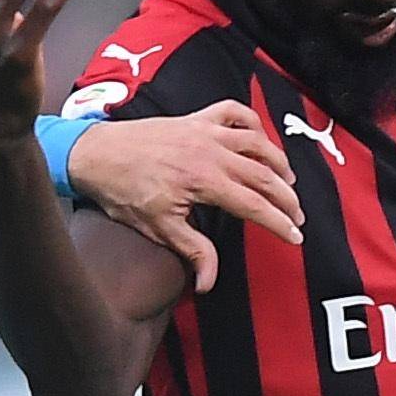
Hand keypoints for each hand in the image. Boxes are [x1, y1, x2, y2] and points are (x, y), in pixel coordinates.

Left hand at [69, 105, 301, 295]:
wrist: (96, 154)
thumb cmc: (124, 192)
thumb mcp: (158, 227)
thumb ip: (192, 251)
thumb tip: (209, 284)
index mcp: (206, 182)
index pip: (254, 206)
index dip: (278, 223)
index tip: (295, 237)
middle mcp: (213, 152)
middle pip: (264, 175)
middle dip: (286, 198)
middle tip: (298, 216)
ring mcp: (206, 130)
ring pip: (257, 142)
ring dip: (278, 162)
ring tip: (288, 181)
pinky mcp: (196, 118)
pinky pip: (234, 112)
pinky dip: (252, 121)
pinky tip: (259, 137)